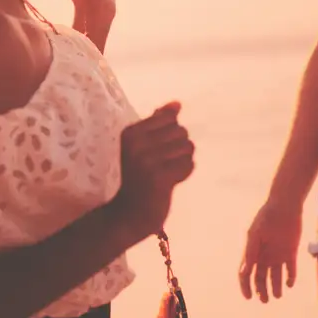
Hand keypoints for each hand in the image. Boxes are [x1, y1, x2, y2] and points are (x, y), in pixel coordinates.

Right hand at [112, 103, 194, 241]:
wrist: (129, 214)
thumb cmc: (138, 178)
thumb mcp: (142, 147)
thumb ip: (159, 123)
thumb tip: (176, 104)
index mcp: (131, 132)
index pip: (170, 118)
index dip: (172, 135)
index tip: (159, 151)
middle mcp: (137, 143)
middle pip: (181, 132)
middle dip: (180, 148)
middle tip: (165, 164)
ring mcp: (147, 160)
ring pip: (187, 148)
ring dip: (183, 161)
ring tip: (168, 172)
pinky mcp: (159, 176)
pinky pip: (188, 164)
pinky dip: (184, 173)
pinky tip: (171, 181)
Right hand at [238, 188, 302, 301]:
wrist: (285, 206)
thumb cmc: (266, 218)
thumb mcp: (255, 235)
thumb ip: (250, 253)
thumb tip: (245, 271)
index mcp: (253, 252)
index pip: (246, 273)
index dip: (246, 286)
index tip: (248, 297)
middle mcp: (264, 256)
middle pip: (261, 278)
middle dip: (262, 290)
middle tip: (265, 300)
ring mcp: (278, 255)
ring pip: (276, 276)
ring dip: (276, 287)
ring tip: (277, 296)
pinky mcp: (291, 253)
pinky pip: (291, 269)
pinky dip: (290, 278)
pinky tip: (289, 284)